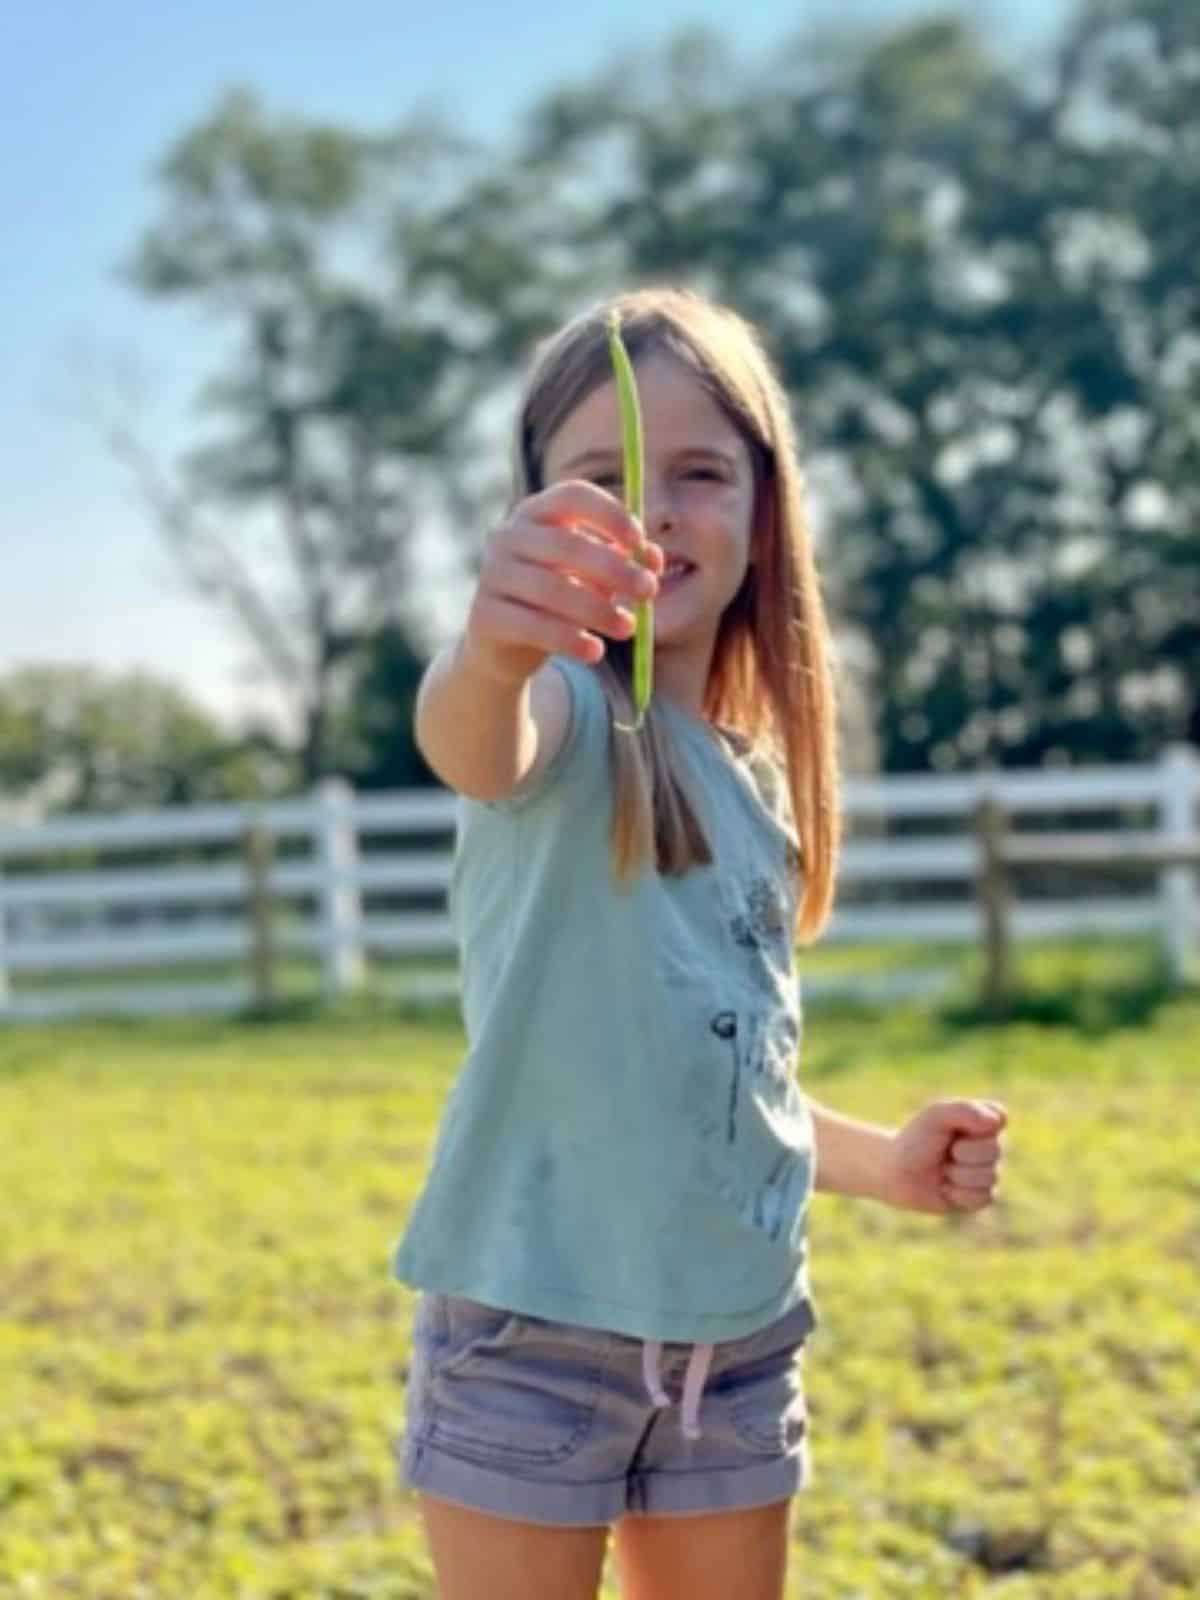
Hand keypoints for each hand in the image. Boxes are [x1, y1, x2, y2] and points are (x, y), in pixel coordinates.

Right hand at [462, 480, 661, 686]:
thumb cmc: (556, 599)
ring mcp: (492, 574)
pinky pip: (534, 626)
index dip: (609, 514)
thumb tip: (652, 559)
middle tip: (648, 591)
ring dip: (598, 611)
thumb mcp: (592, 577)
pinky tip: (595, 652)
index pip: (572, 496)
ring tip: (629, 628)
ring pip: (552, 590)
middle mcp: (508, 536)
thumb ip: (622, 563)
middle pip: (566, 544)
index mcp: (537, 513)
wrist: (503, 646)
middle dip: (614, 569)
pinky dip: (570, 640)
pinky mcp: (485, 614)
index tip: (639, 541)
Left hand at [880, 1099, 1007, 1214]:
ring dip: (958, 1174)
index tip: (953, 1127)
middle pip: (994, 1150)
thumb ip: (964, 1110)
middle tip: (944, 1152)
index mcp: (983, 1121)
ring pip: (990, 1176)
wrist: (897, 1173)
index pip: (999, 1118)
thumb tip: (995, 1122)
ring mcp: (988, 1171)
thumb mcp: (935, 1116)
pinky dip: (958, 1194)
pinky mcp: (981, 1196)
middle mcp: (990, 1145)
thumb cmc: (916, 1140)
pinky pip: (983, 1197)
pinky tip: (946, 1188)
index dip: (975, 1126)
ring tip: (943, 1170)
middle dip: (962, 1152)